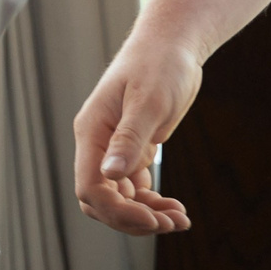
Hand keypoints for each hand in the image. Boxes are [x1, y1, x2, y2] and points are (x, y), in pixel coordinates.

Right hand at [73, 34, 200, 234]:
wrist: (171, 46)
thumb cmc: (159, 65)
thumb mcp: (148, 101)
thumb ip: (129, 138)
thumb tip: (109, 174)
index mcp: (91, 132)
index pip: (89, 186)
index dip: (116, 210)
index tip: (152, 218)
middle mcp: (97, 144)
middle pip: (100, 200)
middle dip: (132, 218)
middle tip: (170, 223)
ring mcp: (114, 149)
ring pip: (119, 198)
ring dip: (146, 214)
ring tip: (180, 219)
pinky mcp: (133, 150)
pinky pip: (135, 188)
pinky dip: (152, 202)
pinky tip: (176, 207)